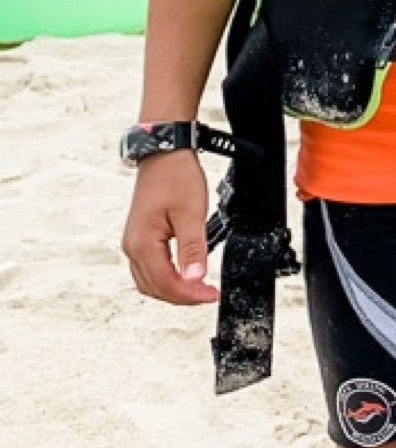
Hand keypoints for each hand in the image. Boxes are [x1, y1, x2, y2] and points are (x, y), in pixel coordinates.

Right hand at [122, 155, 218, 304]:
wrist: (164, 152)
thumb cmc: (176, 176)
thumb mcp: (191, 213)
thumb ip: (192, 249)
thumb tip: (195, 279)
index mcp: (142, 243)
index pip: (165, 283)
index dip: (190, 295)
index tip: (211, 295)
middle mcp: (132, 246)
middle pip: (154, 287)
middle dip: (182, 296)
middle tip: (207, 294)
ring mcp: (133, 241)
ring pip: (149, 281)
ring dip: (173, 289)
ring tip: (198, 288)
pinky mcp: (139, 236)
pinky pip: (149, 268)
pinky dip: (166, 277)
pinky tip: (183, 273)